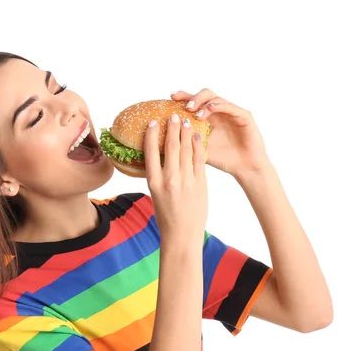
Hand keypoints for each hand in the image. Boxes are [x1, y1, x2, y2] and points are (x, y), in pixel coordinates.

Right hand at [143, 113, 207, 247]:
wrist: (182, 235)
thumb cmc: (166, 217)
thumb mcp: (155, 195)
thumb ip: (159, 176)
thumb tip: (162, 158)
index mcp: (154, 183)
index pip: (150, 153)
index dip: (151, 135)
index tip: (153, 122)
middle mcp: (170, 180)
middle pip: (170, 147)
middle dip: (172, 129)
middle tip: (172, 115)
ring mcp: (186, 181)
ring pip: (186, 150)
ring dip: (186, 133)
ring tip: (185, 121)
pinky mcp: (200, 184)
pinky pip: (198, 159)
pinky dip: (197, 146)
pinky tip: (196, 136)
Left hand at [171, 89, 271, 177]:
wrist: (245, 168)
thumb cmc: (224, 159)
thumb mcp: (200, 149)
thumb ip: (187, 142)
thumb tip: (164, 141)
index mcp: (209, 118)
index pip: (195, 103)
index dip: (183, 97)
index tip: (171, 97)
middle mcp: (220, 112)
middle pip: (205, 95)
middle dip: (193, 98)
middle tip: (184, 106)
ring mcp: (232, 113)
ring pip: (216, 99)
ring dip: (204, 103)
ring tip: (194, 111)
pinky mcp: (244, 116)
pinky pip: (231, 107)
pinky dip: (220, 105)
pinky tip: (210, 108)